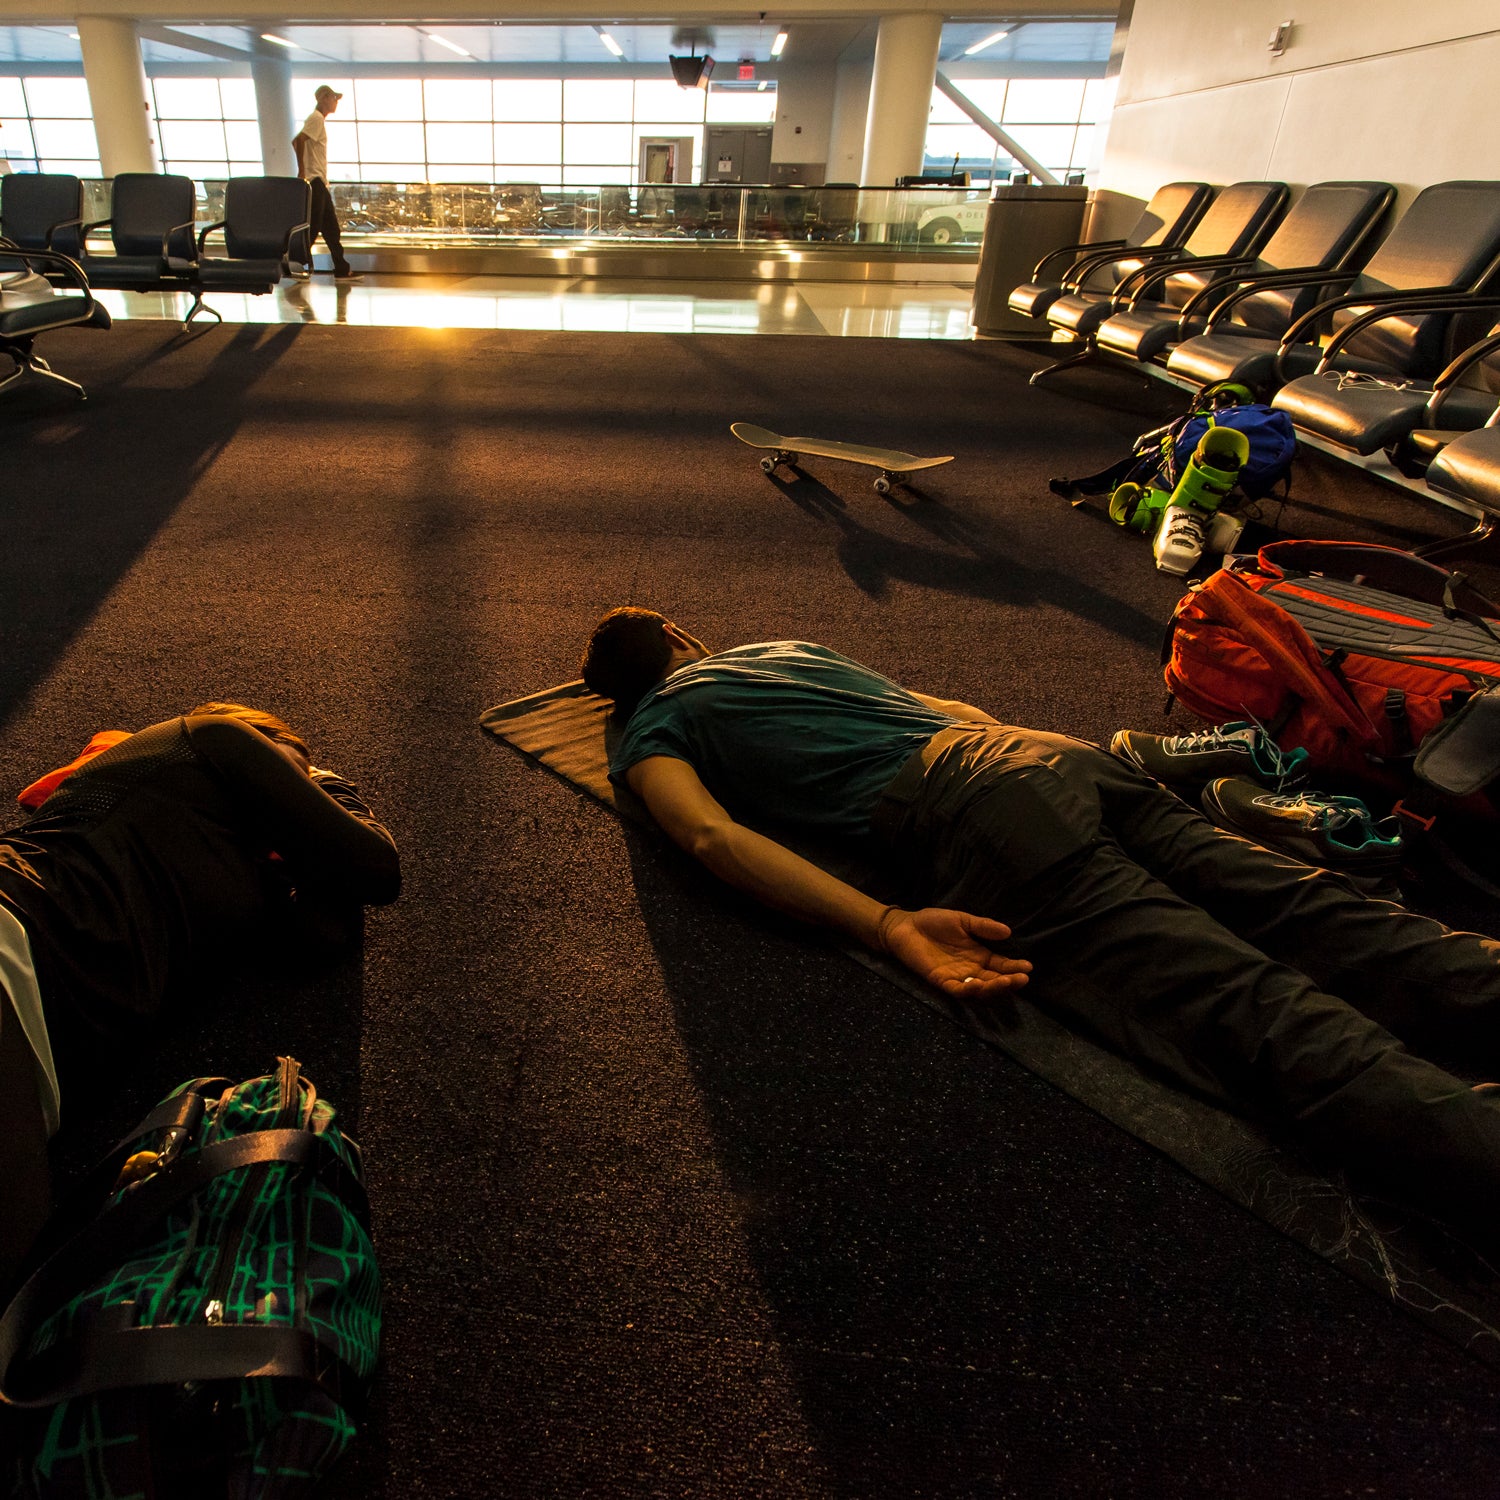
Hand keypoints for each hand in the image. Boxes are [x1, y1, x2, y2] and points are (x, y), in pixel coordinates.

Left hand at [878, 907, 1030, 997]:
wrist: (905, 926)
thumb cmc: (934, 922)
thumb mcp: (962, 920)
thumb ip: (982, 927)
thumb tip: (1008, 931)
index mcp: (979, 955)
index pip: (1001, 965)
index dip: (1015, 968)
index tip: (1028, 967)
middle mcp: (971, 969)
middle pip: (994, 981)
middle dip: (1010, 982)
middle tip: (1022, 979)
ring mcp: (956, 977)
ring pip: (979, 989)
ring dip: (993, 988)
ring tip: (1006, 981)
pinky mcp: (940, 981)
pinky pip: (956, 990)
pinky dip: (967, 989)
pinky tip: (977, 983)